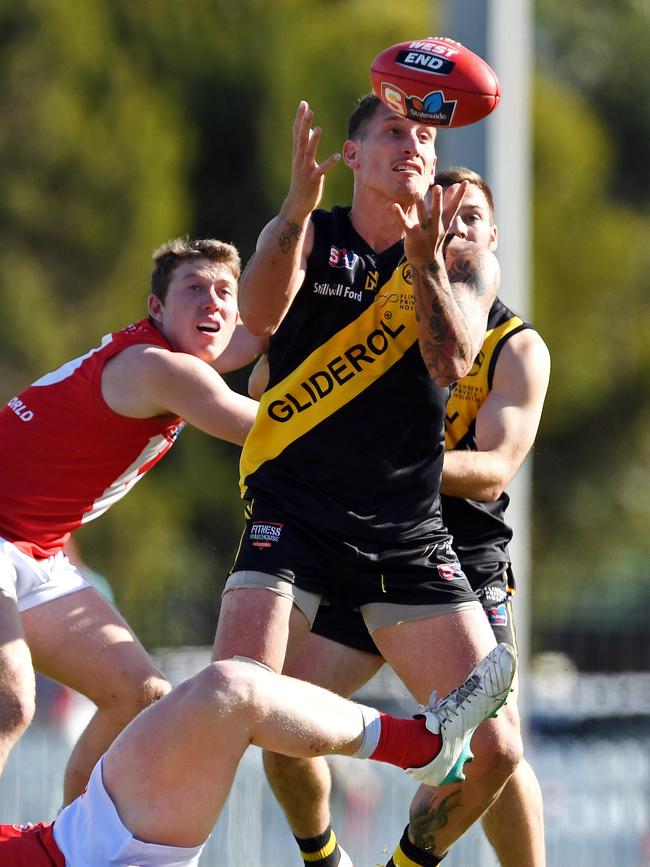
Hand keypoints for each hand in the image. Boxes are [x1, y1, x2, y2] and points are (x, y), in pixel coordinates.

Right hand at [281, 101, 340, 221]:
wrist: (297, 203)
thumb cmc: (302, 181)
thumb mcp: (303, 161)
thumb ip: (306, 145)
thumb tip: (311, 129)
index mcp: (297, 154)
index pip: (297, 132)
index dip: (299, 118)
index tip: (303, 103)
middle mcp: (299, 159)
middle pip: (301, 139)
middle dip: (304, 124)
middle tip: (308, 110)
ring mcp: (305, 169)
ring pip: (309, 153)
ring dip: (314, 141)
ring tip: (319, 128)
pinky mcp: (313, 180)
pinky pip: (321, 170)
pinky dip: (329, 163)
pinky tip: (337, 156)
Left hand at [393, 181, 467, 269]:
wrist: (426, 262)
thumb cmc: (434, 237)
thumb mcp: (444, 222)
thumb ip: (449, 203)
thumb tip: (455, 185)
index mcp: (444, 221)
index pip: (454, 206)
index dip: (460, 195)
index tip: (466, 182)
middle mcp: (436, 226)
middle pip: (437, 211)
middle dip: (437, 200)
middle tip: (438, 187)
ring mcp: (424, 232)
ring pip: (422, 217)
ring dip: (420, 205)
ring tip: (417, 193)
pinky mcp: (412, 235)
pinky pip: (405, 224)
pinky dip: (400, 215)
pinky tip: (394, 206)